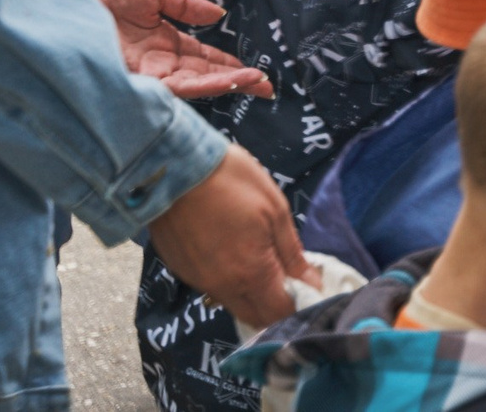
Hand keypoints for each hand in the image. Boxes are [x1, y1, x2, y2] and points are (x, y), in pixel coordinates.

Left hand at [83, 0, 272, 96]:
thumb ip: (183, 4)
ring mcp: (144, 76)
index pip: (201, 58)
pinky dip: (202, 86)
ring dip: (226, 84)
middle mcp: (155, 65)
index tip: (257, 71)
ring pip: (193, 86)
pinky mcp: (133, 81)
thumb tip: (219, 13)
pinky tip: (225, 82)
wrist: (56, 2)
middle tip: (269, 87)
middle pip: (203, 77)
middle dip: (237, 81)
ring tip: (256, 82)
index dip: (229, 64)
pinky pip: (173, 88)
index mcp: (160, 43)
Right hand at [147, 143, 309, 330]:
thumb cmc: (233, 183)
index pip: (279, 313)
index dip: (299, 307)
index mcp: (251, 273)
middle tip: (292, 281)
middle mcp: (222, 287)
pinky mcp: (181, 270)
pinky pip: (212, 289)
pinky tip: (237, 257)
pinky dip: (230, 284)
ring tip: (268, 267)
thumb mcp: (275, 210)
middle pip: (254, 316)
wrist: (173, 170)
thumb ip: (291, 252)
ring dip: (253, 297)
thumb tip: (310, 282)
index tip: (312, 290)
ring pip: (232, 303)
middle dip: (277, 308)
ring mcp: (198, 281)